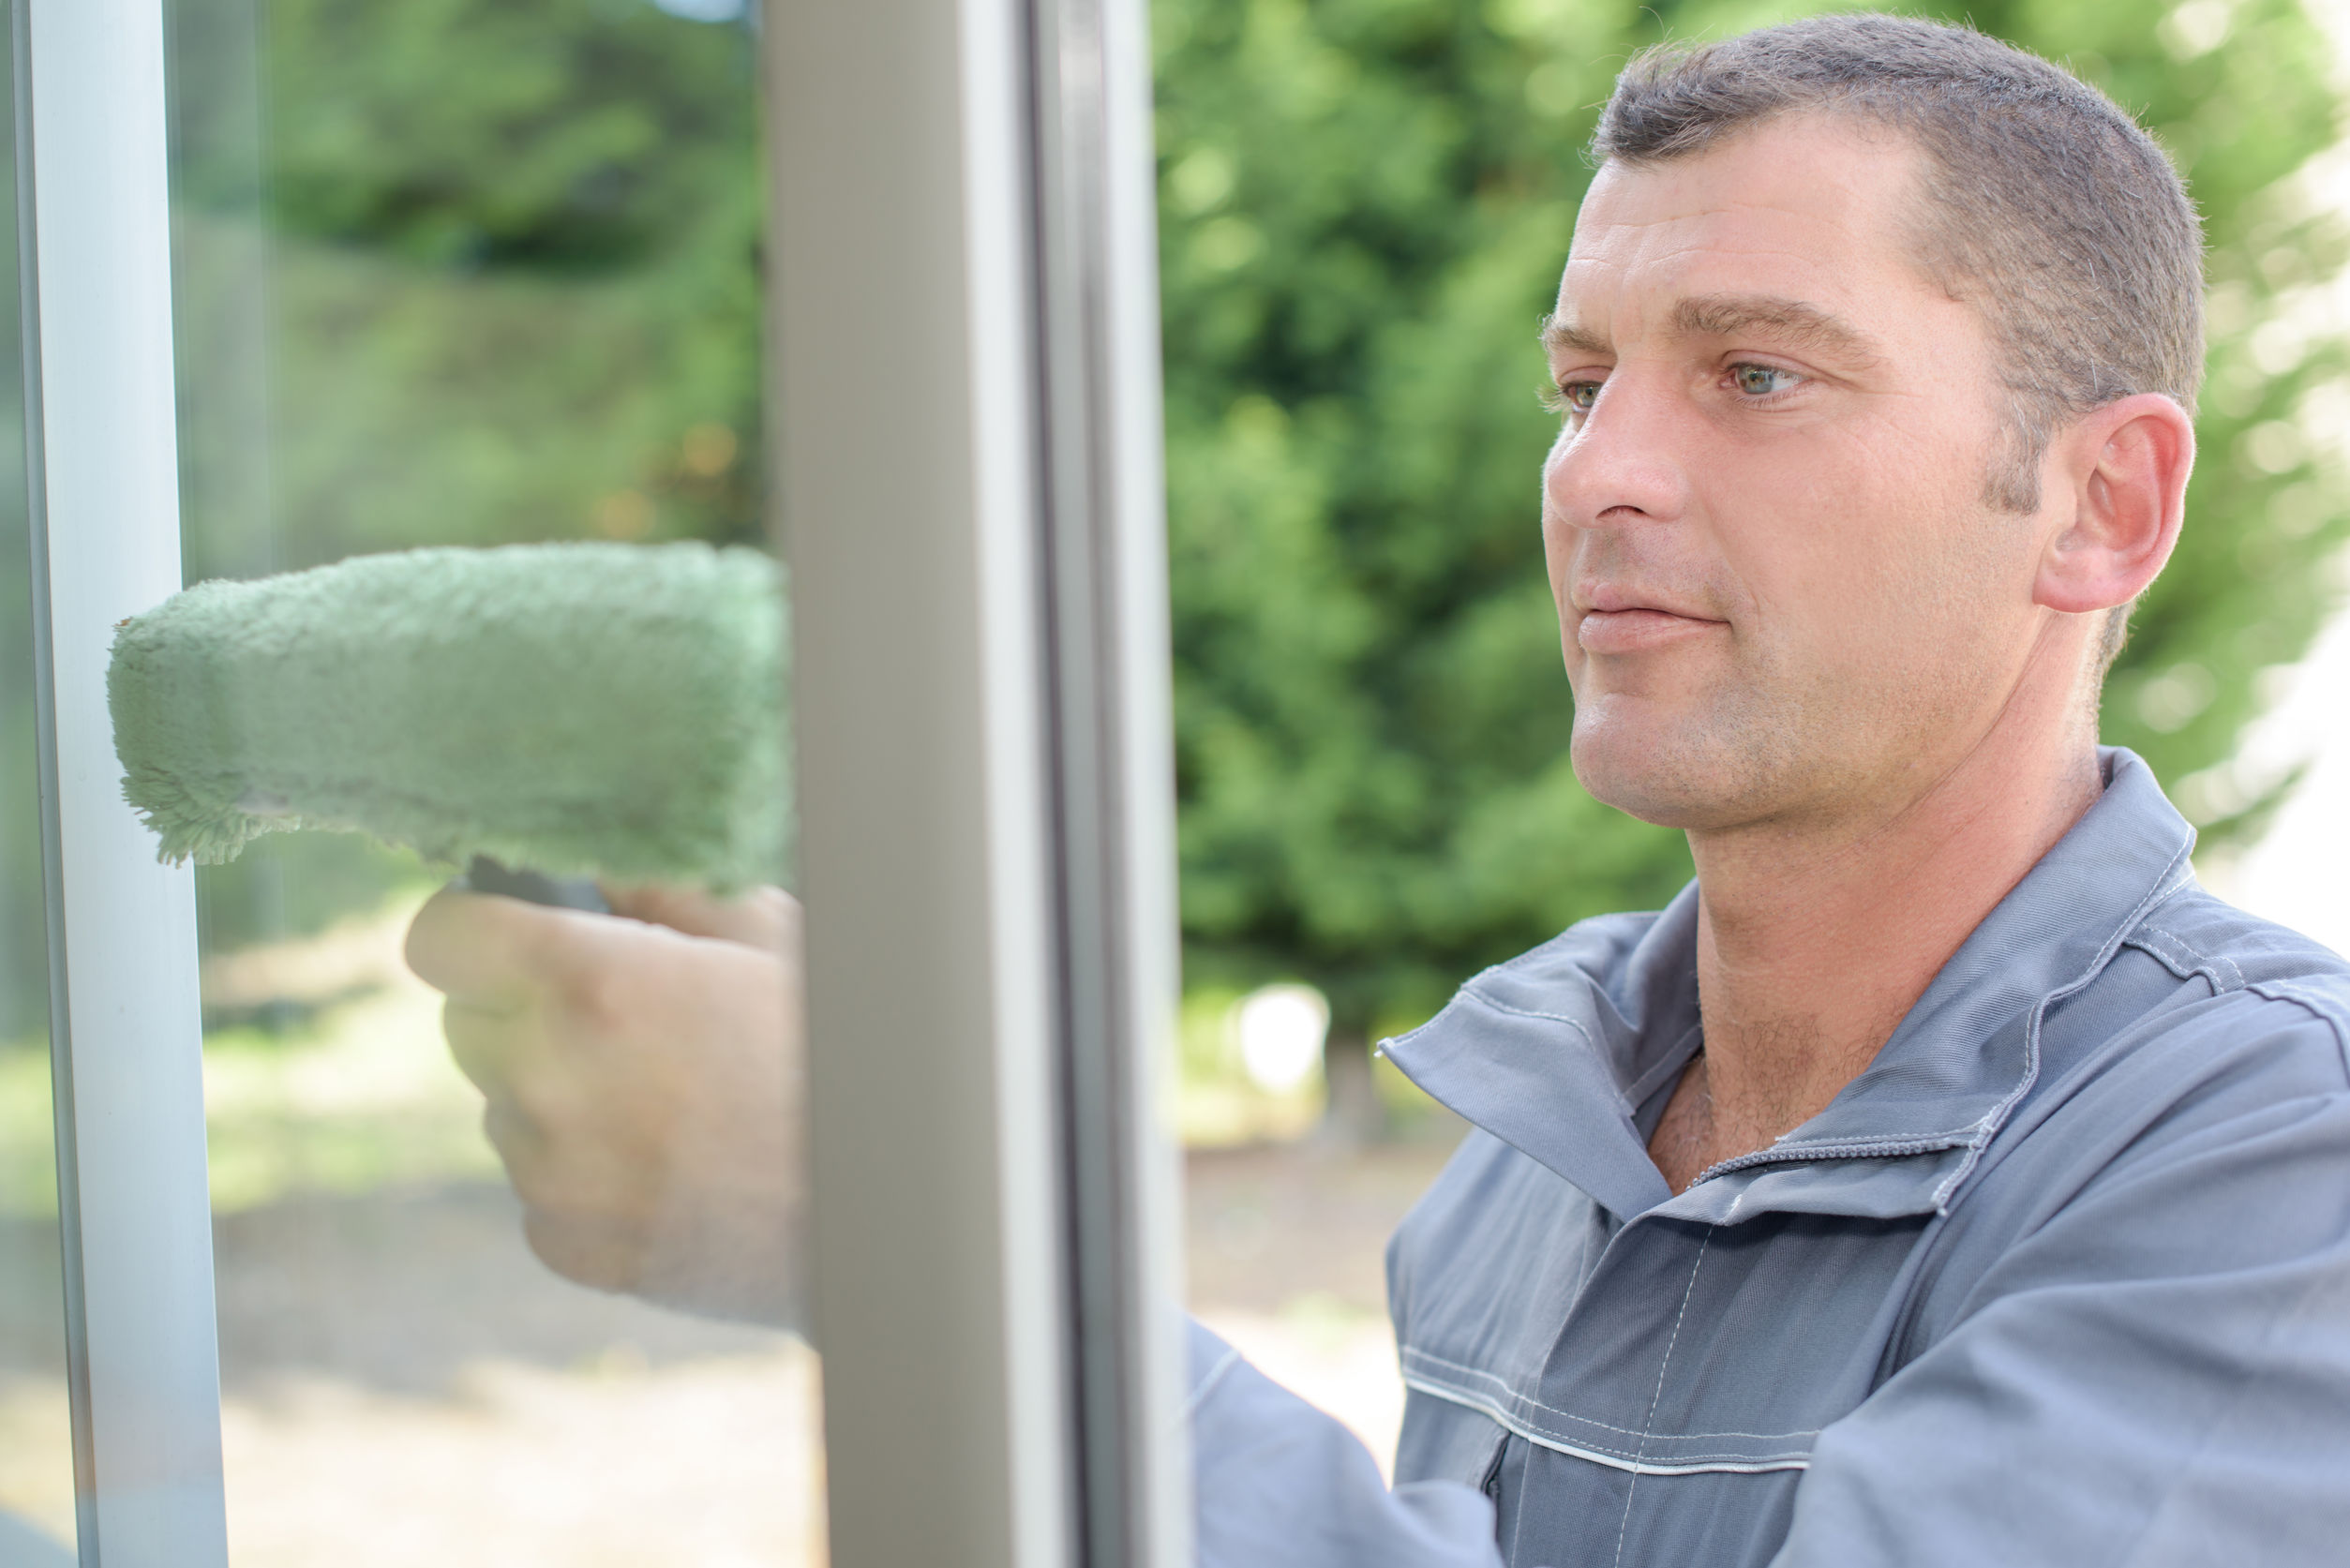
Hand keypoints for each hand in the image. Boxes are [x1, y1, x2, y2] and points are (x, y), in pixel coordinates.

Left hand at [404, 880, 803, 1325]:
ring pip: (504, 1109)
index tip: (517, 933)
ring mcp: (549, 1175)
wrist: (879, 1197)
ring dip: (557, 1095)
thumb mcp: (764, 934)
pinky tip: (670, 1163)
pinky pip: (537, 1190)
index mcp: (589, 983)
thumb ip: (657, 889)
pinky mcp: (565, 1245)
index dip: (476, 925)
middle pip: (466, 1023)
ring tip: (668, 1099)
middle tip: (623, 1018)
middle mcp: (547, 1080)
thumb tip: (588, 876)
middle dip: (524, 1011)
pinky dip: (585, 1173)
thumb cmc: (829, 1048)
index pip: (438, 936)